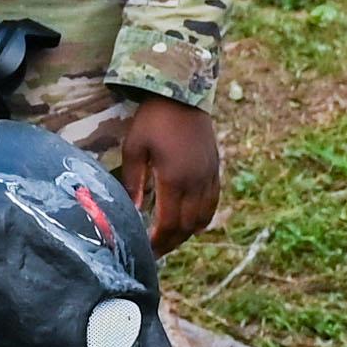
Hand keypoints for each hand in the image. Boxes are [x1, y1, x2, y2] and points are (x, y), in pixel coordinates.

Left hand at [71, 93, 222, 248]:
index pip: (169, 224)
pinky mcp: (215, 170)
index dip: (158, 242)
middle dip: (170, 243)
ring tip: (169, 238)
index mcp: (174, 179)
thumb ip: (133, 182)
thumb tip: (131, 212)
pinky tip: (188, 221)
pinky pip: (212, 204)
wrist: (183, 95)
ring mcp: (209, 177)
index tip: (145, 251)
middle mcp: (196, 183)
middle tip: (154, 251)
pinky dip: (201, 218)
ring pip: (203, 219)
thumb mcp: (134, 148)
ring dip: (186, 233)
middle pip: (187, 227)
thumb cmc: (153, 120)